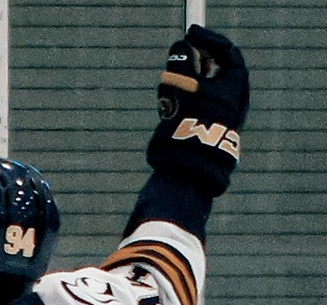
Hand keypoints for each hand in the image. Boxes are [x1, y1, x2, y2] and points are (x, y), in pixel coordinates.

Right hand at [148, 25, 247, 195]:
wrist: (192, 166)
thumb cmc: (190, 125)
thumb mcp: (182, 88)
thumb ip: (180, 65)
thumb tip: (181, 47)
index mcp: (236, 85)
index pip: (226, 52)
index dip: (207, 39)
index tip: (189, 35)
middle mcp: (236, 99)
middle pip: (218, 70)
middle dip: (198, 61)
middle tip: (183, 54)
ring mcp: (226, 115)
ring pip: (208, 89)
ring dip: (189, 83)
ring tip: (171, 84)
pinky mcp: (214, 129)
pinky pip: (202, 106)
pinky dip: (188, 99)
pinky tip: (171, 106)